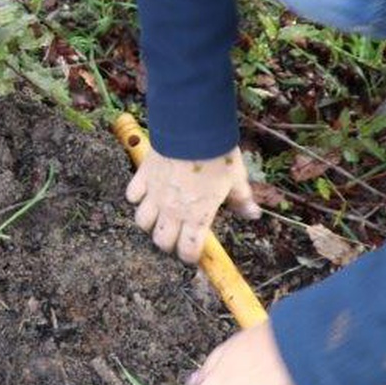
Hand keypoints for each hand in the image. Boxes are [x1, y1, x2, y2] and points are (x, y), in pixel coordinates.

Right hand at [124, 144, 259, 261]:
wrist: (192, 128)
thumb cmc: (217, 154)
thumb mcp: (236, 179)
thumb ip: (241, 200)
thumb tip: (253, 215)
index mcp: (197, 215)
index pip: (187, 250)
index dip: (190, 256)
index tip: (193, 253)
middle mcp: (172, 210)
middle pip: (161, 241)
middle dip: (168, 243)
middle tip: (176, 235)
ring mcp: (154, 194)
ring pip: (142, 222)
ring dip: (150, 223)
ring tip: (160, 216)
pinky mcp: (143, 176)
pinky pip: (132, 195)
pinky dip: (137, 198)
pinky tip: (147, 193)